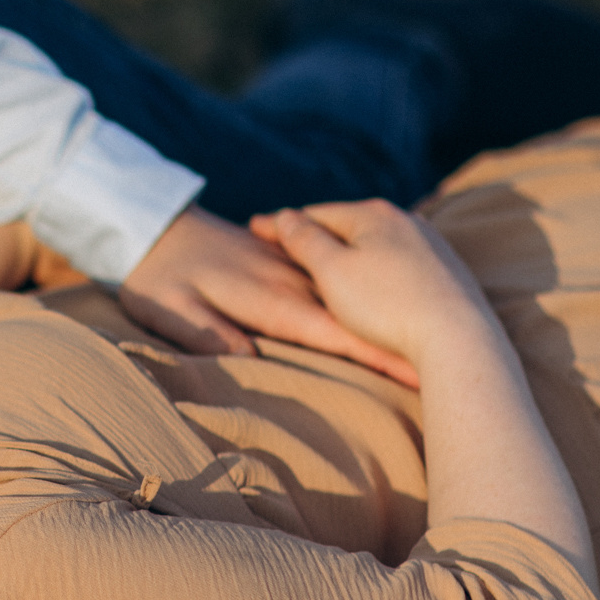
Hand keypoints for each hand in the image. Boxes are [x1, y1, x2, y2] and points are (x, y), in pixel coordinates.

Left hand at [118, 207, 420, 387]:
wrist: (151, 224)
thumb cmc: (156, 275)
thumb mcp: (170, 308)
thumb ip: (208, 332)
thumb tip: (250, 357)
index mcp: (268, 297)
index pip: (331, 333)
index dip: (373, 354)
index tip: (415, 375)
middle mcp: (288, 280)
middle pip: (353, 318)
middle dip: (397, 343)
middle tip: (448, 374)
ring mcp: (289, 268)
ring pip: (349, 298)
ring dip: (388, 321)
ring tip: (435, 350)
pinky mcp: (284, 262)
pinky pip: (332, 284)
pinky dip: (360, 300)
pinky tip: (388, 312)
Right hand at [247, 200, 493, 372]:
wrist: (457, 339)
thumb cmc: (386, 306)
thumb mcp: (331, 270)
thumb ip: (303, 239)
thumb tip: (286, 217)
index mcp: (372, 214)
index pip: (315, 214)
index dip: (282, 225)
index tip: (255, 230)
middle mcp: (406, 220)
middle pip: (348, 228)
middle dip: (317, 239)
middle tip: (286, 250)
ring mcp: (431, 245)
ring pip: (376, 247)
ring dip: (351, 258)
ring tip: (327, 275)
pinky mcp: (448, 273)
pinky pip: (400, 267)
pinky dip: (379, 275)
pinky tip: (373, 294)